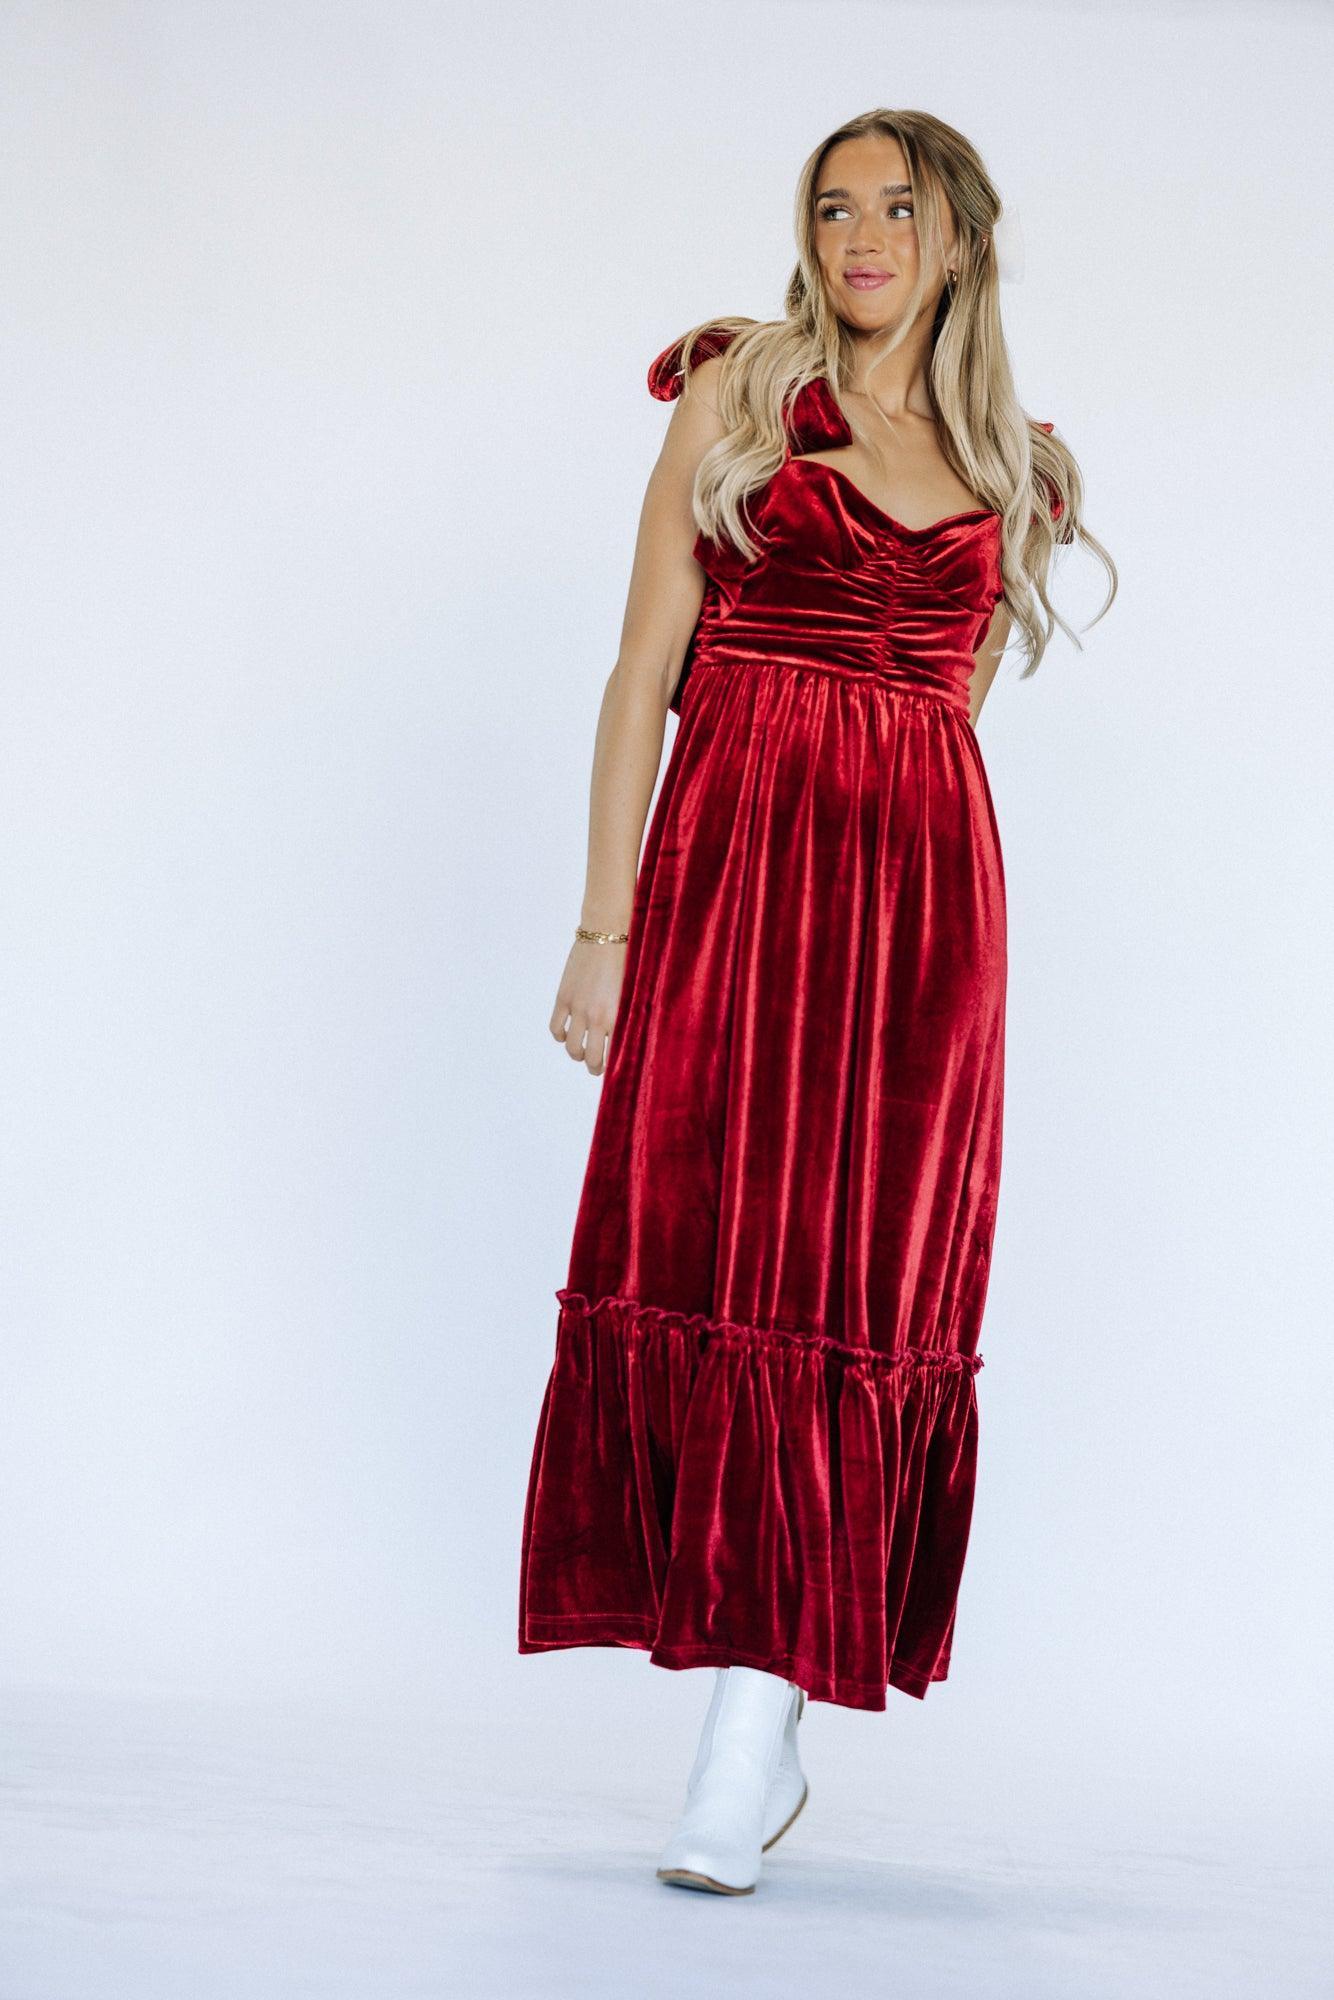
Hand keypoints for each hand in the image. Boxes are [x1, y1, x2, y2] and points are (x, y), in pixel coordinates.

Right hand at [550, 937, 627, 1075]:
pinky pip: (556, 1027)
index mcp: (619, 1017)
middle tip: (597, 1068)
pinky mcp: (563, 997)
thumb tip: (629, 1034)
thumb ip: (630, 1014)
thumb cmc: (629, 958)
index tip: (616, 1069)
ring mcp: (577, 1008)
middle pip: (592, 1058)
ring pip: (572, 1047)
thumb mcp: (636, 990)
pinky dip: (560, 1036)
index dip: (615, 1066)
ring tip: (581, 1053)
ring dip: (576, 1054)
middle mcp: (597, 1017)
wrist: (607, 933)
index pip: (616, 1054)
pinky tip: (566, 1035)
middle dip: (595, 1068)